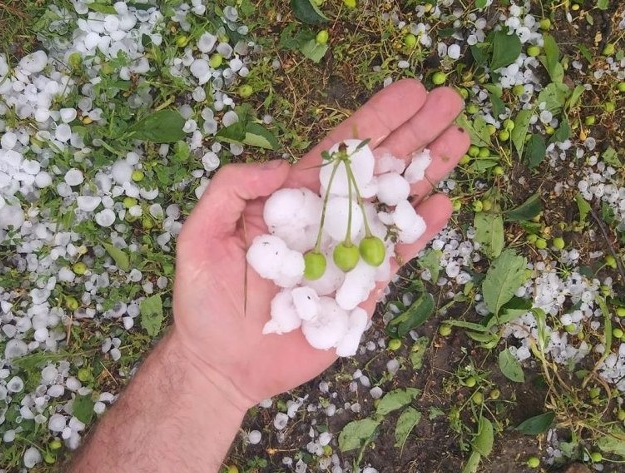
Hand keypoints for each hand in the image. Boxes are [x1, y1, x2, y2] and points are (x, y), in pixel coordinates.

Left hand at [171, 79, 468, 409]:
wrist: (221, 363)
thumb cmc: (204, 300)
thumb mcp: (200, 235)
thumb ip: (232, 189)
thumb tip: (284, 165)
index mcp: (291, 201)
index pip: (339, 152)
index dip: (375, 121)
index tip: (409, 92)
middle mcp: (325, 221)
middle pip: (376, 170)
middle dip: (413, 135)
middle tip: (450, 100)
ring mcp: (347, 254)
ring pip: (394, 206)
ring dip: (427, 172)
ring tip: (461, 136)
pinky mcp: (360, 291)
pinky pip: (396, 256)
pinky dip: (420, 231)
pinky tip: (445, 202)